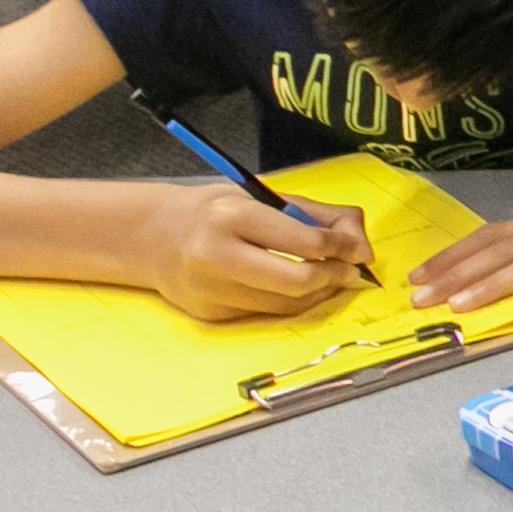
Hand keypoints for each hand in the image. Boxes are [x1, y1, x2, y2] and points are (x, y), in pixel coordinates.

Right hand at [144, 184, 372, 319]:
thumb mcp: (260, 197)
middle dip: (334, 277)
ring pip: (287, 303)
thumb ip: (314, 215)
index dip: (341, 247)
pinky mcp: (211, 313)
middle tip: (351, 271)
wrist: (153, 237)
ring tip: (331, 278)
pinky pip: (267, 313)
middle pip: (297, 280)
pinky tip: (300, 288)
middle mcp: (216, 255)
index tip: (359, 250)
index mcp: (231, 217)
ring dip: (320, 293)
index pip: (303, 241)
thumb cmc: (215, 212)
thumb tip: (359, 243)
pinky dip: (292, 302)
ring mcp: (210, 290)